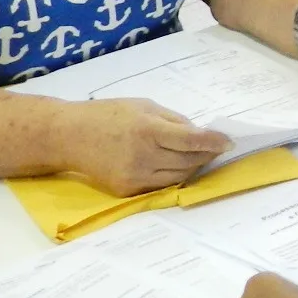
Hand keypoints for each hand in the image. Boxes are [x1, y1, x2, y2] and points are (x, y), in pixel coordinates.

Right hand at [58, 98, 231, 195]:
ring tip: (198, 157)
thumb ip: (173, 121)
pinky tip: (176, 166)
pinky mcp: (128, 190)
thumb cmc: (108, 114)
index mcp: (147, 129)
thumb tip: (200, 134)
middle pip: (189, 161)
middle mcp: (143, 155)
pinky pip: (162, 185)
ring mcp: (135, 176)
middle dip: (207, 155)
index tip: (229, 142)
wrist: (68, 136)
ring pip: (179, 176)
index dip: (214, 142)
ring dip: (193, 167)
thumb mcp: (143, 106)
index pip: (191, 140)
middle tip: (216, 148)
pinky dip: (174, 176)